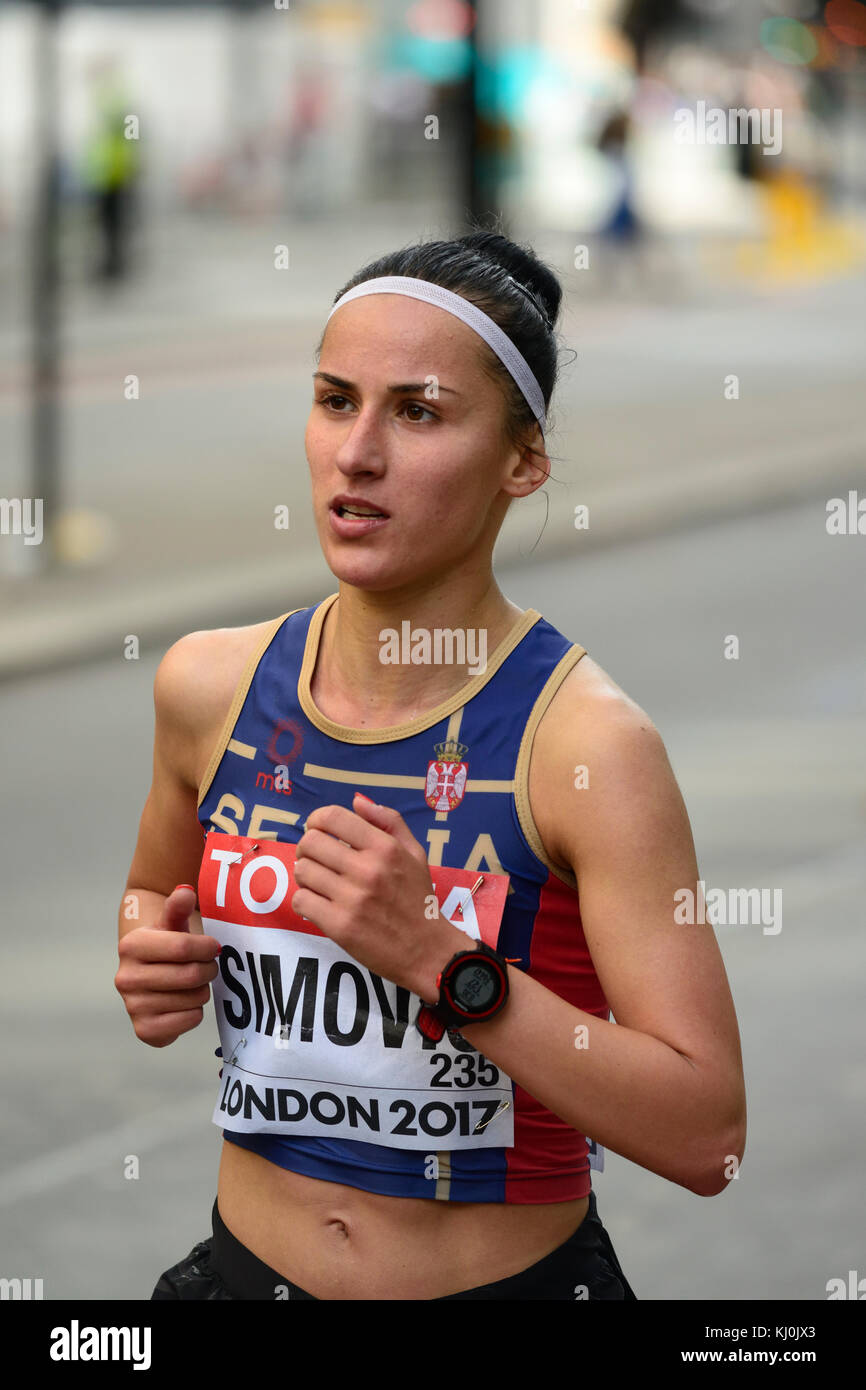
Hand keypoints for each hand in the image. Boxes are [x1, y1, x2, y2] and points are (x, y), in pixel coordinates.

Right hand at [115, 885, 220, 1046]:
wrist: (152, 974)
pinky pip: (189, 1020)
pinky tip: (185, 1002)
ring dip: (203, 990)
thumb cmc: (168, 944)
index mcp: (131, 946)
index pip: (182, 948)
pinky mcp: (145, 1030)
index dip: (207, 947)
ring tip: (194, 983)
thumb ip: (178, 906)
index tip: (214, 947)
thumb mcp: (172, 922)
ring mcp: (133, 1006)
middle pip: (190, 976)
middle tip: (209, 966)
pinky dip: (196, 1012)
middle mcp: (125, 978)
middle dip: (208, 970)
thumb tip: (186, 892)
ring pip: (193, 999)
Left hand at [291, 793, 465, 998]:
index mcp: (385, 848)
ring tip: (319, 883)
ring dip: (306, 875)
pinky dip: (305, 901)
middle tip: (317, 859)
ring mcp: (352, 899)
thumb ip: (389, 822)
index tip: (318, 830)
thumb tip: (357, 801)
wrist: (427, 951)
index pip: (332, 817)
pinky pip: (301, 900)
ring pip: (302, 871)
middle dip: (307, 848)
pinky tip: (318, 904)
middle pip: (310, 842)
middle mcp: (368, 869)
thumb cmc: (419, 900)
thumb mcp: (415, 853)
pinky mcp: (339, 926)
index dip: (316, 820)